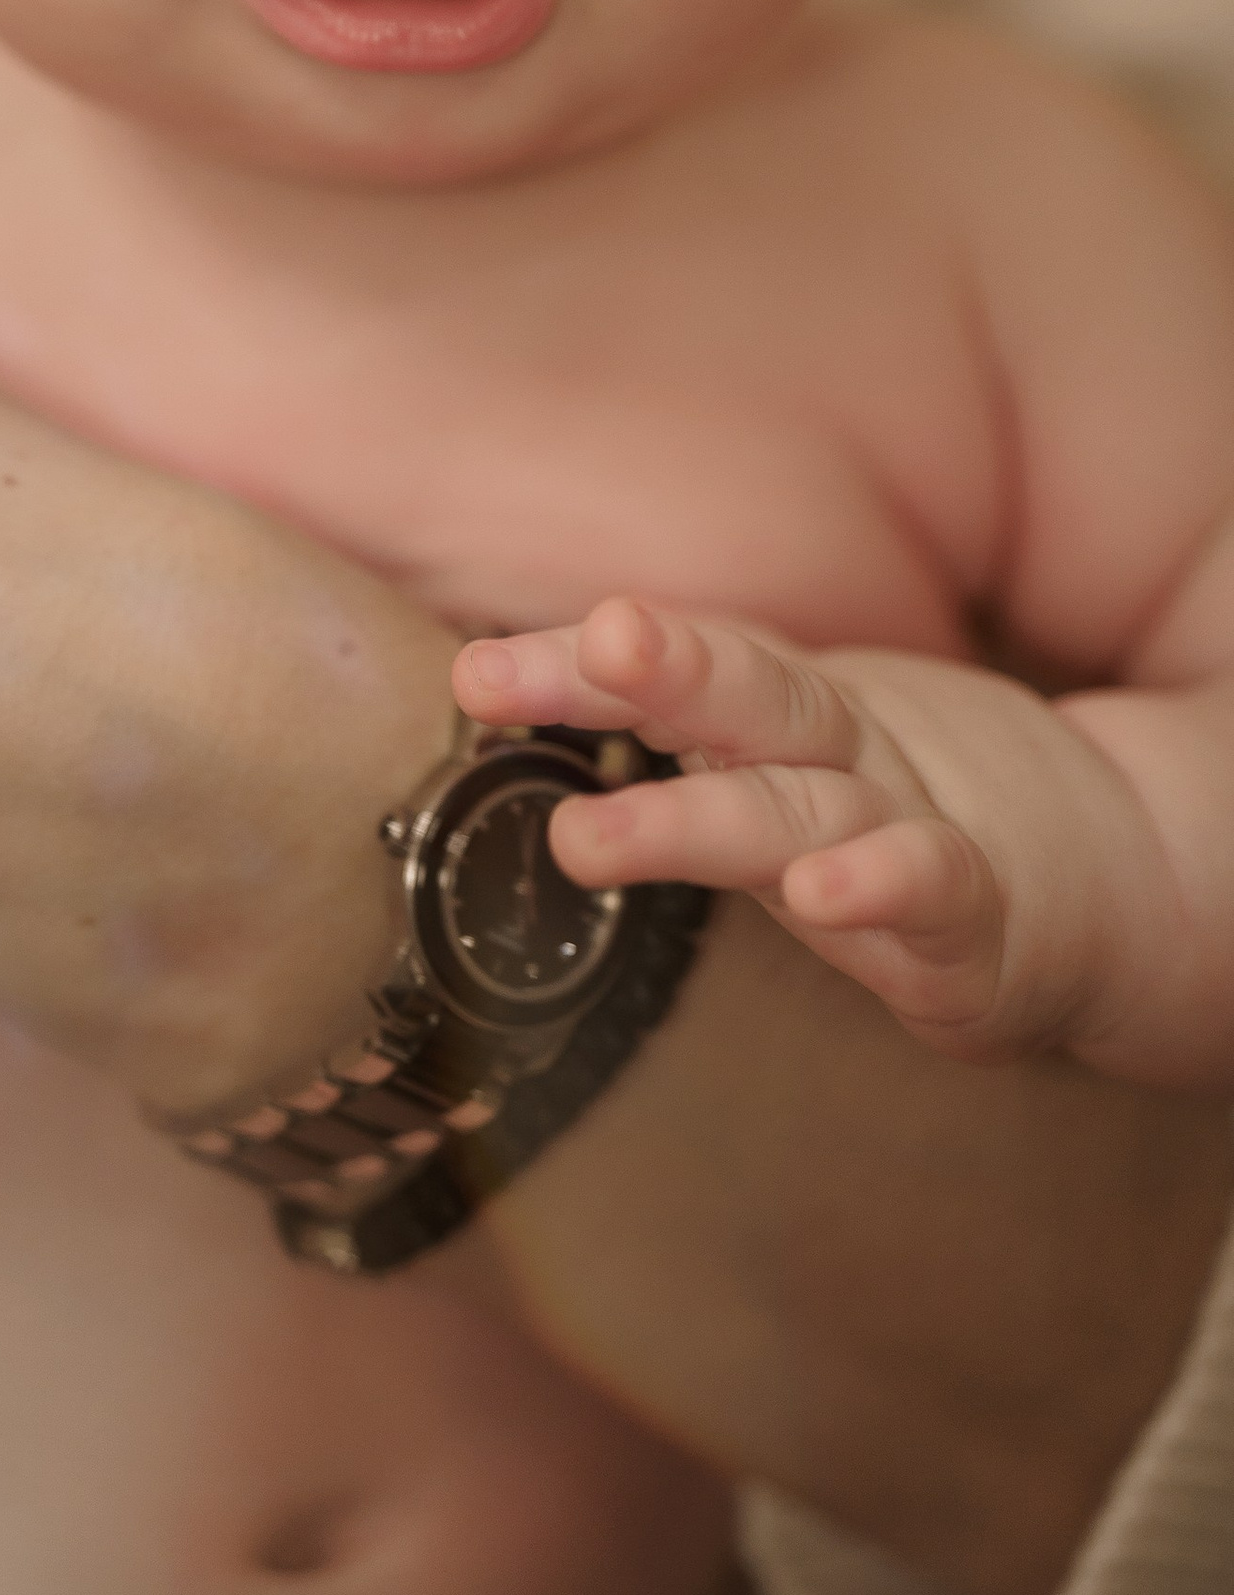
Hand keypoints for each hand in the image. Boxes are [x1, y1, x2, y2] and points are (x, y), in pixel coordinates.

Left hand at [454, 597, 1124, 1062]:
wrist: (1121, 882)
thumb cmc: (911, 822)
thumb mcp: (793, 766)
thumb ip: (680, 726)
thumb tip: (498, 695)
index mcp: (791, 718)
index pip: (677, 672)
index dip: (571, 669)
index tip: (473, 678)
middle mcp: (843, 756)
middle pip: (736, 703)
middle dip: (628, 681)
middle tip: (502, 675)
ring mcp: (913, 826)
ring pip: (796, 810)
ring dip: (689, 818)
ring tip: (589, 836)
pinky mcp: (981, 925)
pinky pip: (932, 891)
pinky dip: (882, 885)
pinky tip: (822, 891)